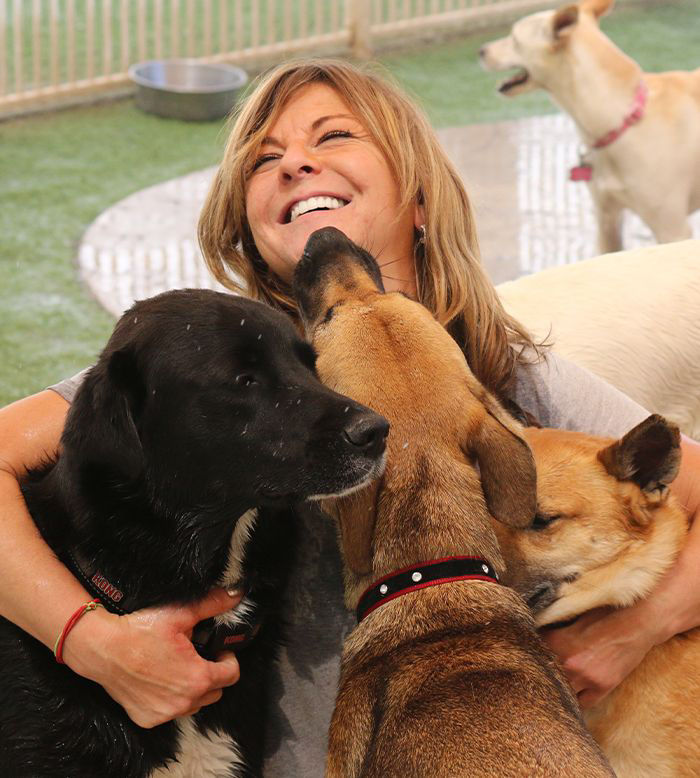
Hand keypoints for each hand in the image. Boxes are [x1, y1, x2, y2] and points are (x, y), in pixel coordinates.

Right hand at [63, 587, 242, 727]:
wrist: (103, 649)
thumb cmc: (140, 631)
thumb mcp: (181, 613)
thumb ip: (213, 604)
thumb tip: (235, 595)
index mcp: (198, 678)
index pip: (232, 675)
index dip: (228, 658)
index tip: (218, 650)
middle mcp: (184, 702)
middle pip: (216, 691)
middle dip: (213, 674)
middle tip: (199, 656)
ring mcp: (165, 713)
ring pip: (194, 704)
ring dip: (193, 689)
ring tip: (180, 667)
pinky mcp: (148, 719)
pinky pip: (171, 712)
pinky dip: (172, 699)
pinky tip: (161, 680)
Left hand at [540, 605, 657, 708]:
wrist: (638, 621)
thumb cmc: (605, 613)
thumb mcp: (574, 616)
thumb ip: (555, 630)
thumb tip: (536, 633)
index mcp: (558, 641)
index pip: (534, 653)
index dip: (531, 652)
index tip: (528, 655)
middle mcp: (569, 663)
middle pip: (546, 676)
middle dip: (543, 673)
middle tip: (540, 673)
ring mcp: (586, 678)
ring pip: (563, 691)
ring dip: (560, 687)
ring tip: (556, 684)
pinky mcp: (603, 687)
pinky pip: (583, 703)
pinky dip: (577, 699)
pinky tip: (573, 693)